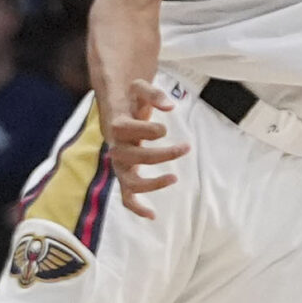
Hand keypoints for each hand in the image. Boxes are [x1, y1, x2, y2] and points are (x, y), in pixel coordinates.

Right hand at [105, 79, 189, 217]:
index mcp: (116, 126)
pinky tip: (152, 215)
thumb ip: (153, 93)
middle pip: (133, 156)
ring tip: (174, 179)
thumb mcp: (138, 87)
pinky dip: (136, 207)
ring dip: (151, 183)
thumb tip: (170, 106)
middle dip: (161, 154)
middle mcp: (115, 147)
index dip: (146, 130)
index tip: (165, 129)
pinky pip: (126, 196)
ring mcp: (120, 164)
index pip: (126, 130)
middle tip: (186, 147)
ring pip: (128, 181)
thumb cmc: (131, 100)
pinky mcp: (125, 174)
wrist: (116, 111)